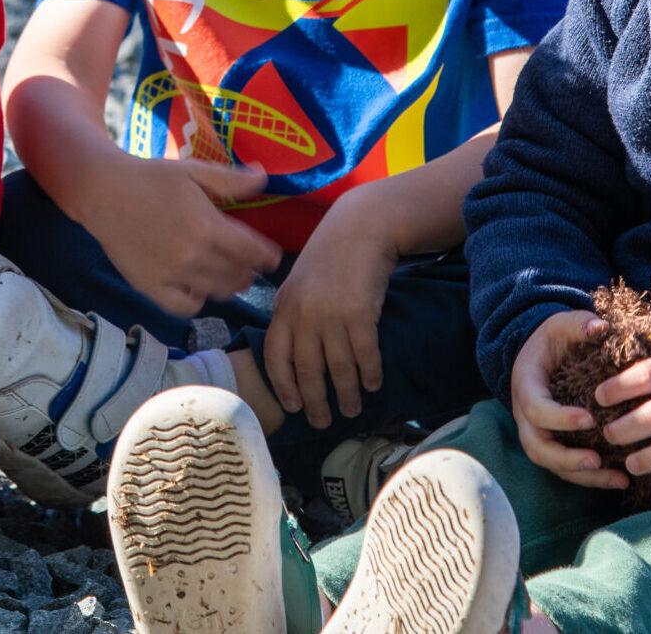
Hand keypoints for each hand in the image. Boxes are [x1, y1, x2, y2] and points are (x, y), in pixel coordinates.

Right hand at [80, 151, 280, 318]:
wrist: (103, 192)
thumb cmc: (150, 177)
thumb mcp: (192, 171)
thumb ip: (230, 179)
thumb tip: (264, 178)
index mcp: (206, 225)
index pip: (250, 252)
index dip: (266, 257)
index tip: (272, 259)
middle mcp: (192, 255)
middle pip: (236, 275)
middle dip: (249, 272)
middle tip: (252, 269)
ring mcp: (171, 274)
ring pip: (215, 293)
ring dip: (229, 288)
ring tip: (232, 280)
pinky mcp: (151, 287)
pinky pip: (184, 306)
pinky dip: (197, 301)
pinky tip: (199, 289)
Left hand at [264, 187, 397, 420]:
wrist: (360, 228)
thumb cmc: (329, 257)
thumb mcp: (298, 282)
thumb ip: (290, 313)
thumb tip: (286, 348)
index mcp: (284, 309)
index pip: (276, 358)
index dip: (284, 386)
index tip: (293, 406)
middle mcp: (304, 316)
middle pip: (307, 371)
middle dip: (315, 402)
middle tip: (323, 422)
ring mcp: (331, 316)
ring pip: (338, 369)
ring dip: (347, 394)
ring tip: (352, 409)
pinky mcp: (360, 314)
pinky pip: (365, 355)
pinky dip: (370, 373)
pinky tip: (374, 384)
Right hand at [509, 311, 627, 489]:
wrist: (542, 352)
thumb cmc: (554, 339)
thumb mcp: (562, 324)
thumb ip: (579, 323)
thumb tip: (601, 327)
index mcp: (526, 384)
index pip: (536, 408)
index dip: (560, 418)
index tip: (591, 419)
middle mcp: (526, 414)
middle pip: (537, 446)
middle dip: (566, 458)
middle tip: (597, 459)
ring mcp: (537, 432)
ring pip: (551, 463)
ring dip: (581, 474)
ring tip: (616, 478)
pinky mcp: (552, 443)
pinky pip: (565, 469)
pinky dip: (590, 478)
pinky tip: (620, 479)